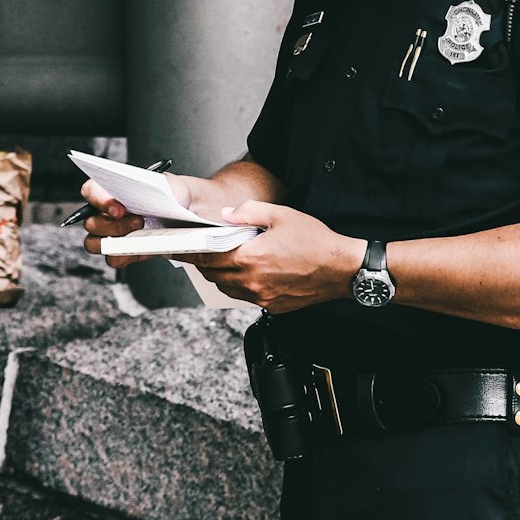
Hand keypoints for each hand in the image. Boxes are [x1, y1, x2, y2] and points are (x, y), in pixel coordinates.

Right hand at [78, 175, 189, 269]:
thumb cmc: (176, 195)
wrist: (189, 214)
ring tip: (140, 233)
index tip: (118, 208)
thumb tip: (149, 188)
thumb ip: (158, 182)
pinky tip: (141, 248)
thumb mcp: (170, 182)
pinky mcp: (122, 251)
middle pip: (91, 222)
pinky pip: (111, 259)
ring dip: (114, 242)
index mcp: (113, 189)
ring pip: (94, 243)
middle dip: (114, 225)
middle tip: (139, 221)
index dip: (99, 200)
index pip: (91, 191)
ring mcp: (113, 233)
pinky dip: (123, 256)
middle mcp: (107, 212)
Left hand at [191, 200, 363, 312]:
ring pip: (227, 288)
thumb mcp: (281, 215)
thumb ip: (248, 212)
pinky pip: (246, 297)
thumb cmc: (316, 241)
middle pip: (213, 275)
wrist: (341, 268)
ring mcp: (261, 298)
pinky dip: (241, 285)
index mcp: (250, 257)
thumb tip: (225, 216)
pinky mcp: (272, 306)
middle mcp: (252, 281)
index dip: (190, 252)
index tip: (178, 248)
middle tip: (203, 250)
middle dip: (205, 262)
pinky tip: (252, 272)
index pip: (207, 257)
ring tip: (228, 260)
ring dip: (222, 275)